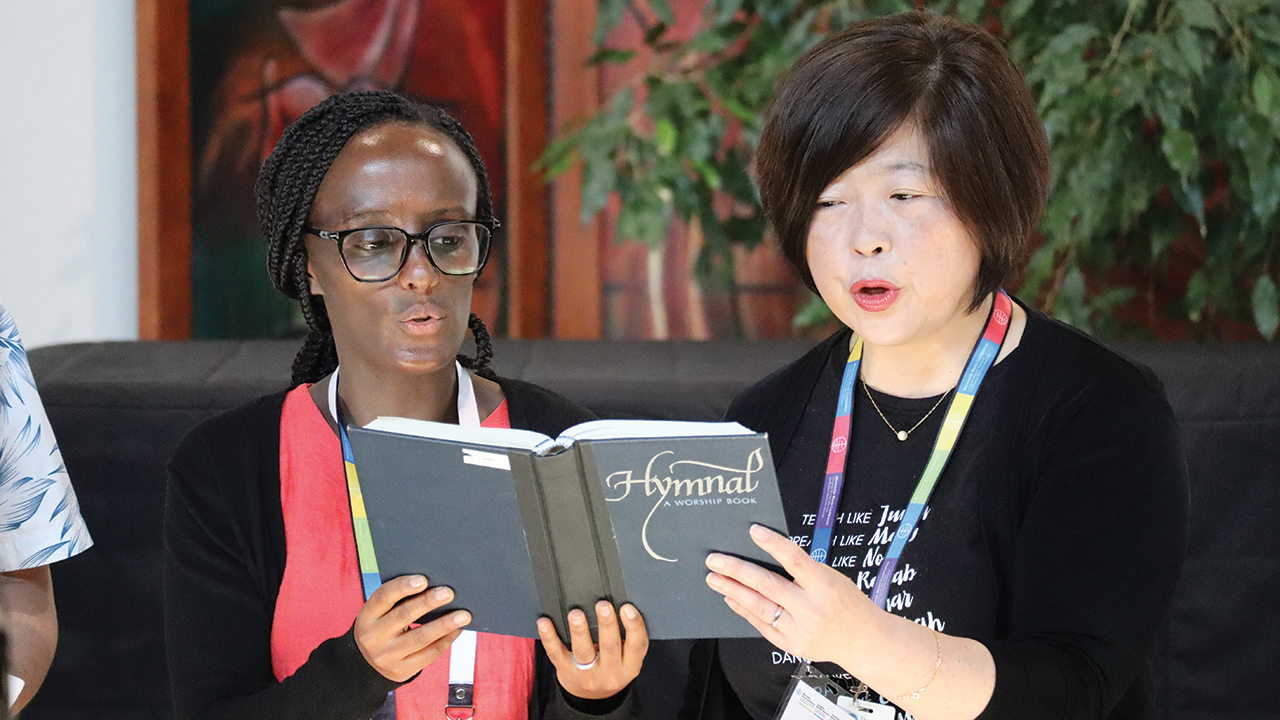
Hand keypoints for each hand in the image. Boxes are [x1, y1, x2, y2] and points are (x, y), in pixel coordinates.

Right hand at [353, 575, 471, 681]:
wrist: (368, 663)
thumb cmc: (383, 626)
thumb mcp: (380, 613)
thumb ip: (399, 599)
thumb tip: (435, 585)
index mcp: (366, 616)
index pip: (383, 597)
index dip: (403, 587)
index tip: (424, 579)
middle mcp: (372, 637)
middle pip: (403, 616)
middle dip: (428, 602)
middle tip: (449, 593)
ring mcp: (386, 657)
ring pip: (420, 638)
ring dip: (444, 624)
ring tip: (464, 615)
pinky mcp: (401, 670)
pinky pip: (428, 654)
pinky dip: (445, 640)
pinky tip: (457, 630)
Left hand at [537, 600, 648, 700]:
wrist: (593, 699)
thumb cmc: (612, 668)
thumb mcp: (627, 659)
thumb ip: (628, 638)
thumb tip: (622, 605)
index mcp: (629, 666)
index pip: (637, 646)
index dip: (634, 626)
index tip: (627, 608)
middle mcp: (610, 673)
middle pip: (609, 647)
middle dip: (606, 624)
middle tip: (603, 605)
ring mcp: (586, 675)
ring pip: (583, 652)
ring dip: (580, 632)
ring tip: (576, 614)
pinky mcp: (566, 672)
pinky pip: (556, 654)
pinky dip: (549, 637)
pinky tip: (545, 623)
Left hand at [704, 524, 879, 665]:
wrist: (863, 641)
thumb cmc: (847, 603)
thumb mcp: (832, 578)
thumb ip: (802, 570)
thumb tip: (765, 555)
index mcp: (824, 586)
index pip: (794, 560)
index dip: (773, 544)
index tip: (753, 531)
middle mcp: (810, 609)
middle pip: (767, 586)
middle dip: (736, 571)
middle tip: (715, 560)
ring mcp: (799, 630)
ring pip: (759, 607)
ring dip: (733, 591)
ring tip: (714, 579)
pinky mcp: (791, 645)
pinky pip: (762, 625)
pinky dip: (744, 610)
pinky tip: (732, 598)